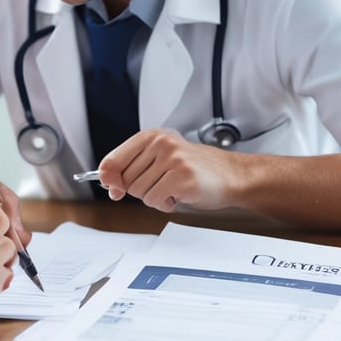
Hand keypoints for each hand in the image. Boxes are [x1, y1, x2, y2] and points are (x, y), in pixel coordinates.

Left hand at [99, 128, 243, 210]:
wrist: (231, 175)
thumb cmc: (194, 169)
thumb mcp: (160, 159)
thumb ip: (132, 168)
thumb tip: (109, 185)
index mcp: (152, 136)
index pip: (113, 159)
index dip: (109, 177)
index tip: (112, 186)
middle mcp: (161, 143)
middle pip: (125, 180)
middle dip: (139, 189)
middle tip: (160, 184)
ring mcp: (172, 159)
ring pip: (138, 192)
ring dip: (154, 197)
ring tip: (173, 188)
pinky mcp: (182, 177)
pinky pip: (154, 200)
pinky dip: (164, 203)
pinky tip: (179, 195)